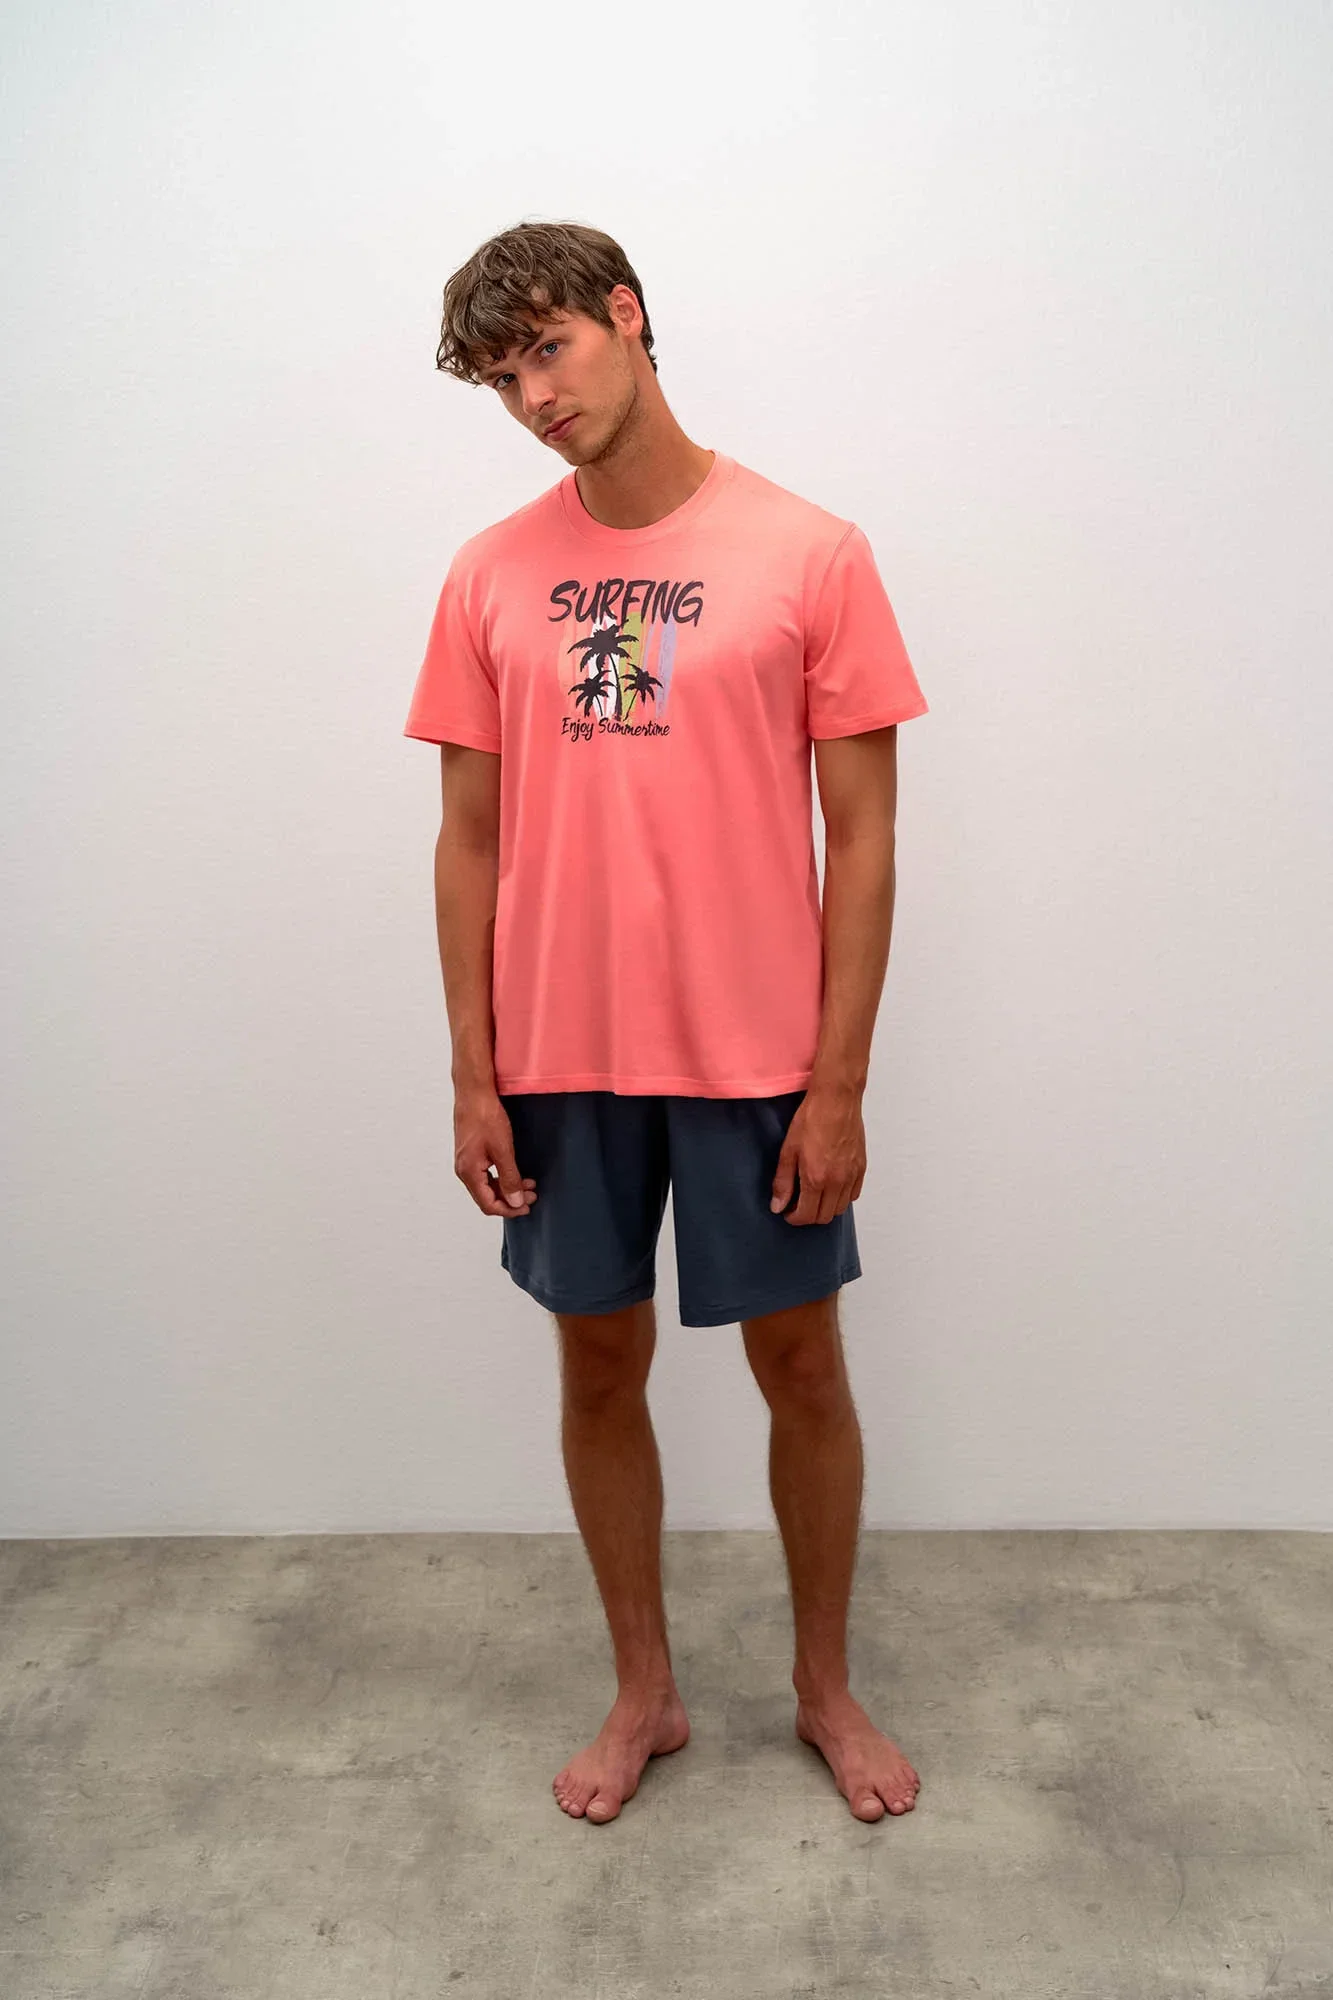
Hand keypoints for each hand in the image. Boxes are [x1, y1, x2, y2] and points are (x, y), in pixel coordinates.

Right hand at [454, 1088, 537, 1217]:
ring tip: (527, 1184)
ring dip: (507, 1188)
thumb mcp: (503, 1150)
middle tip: (531, 1195)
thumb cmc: (485, 1116)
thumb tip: (515, 1201)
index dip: (509, 1210)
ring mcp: (466, 1161)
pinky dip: (501, 1177)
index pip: (488, 1204)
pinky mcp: (470, 1152)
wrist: (473, 1092)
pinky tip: (514, 1172)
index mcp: (469, 1172)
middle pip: (487, 1197)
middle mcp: (464, 1170)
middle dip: (511, 1199)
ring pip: (487, 1186)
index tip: (526, 1207)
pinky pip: (485, 1174)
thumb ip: (509, 1178)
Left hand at [770, 1085, 865, 1224]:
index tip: (787, 1211)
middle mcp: (837, 1181)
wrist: (836, 1099)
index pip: (806, 1215)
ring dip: (825, 1208)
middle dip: (808, 1216)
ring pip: (840, 1208)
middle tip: (797, 1205)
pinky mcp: (861, 1167)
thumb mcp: (789, 1150)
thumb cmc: (812, 1118)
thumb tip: (778, 1206)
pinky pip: (853, 1194)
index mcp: (817, 1178)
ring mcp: (852, 1175)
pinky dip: (841, 1197)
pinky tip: (830, 1186)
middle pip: (824, 1217)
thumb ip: (783, 1182)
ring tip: (813, 1195)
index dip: (794, 1218)